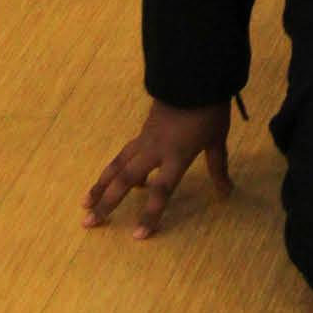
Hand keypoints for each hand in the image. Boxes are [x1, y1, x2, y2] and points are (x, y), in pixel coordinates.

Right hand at [82, 97, 231, 237]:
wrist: (194, 76)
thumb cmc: (209, 108)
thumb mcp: (217, 139)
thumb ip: (218, 167)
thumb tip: (227, 193)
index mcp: (176, 155)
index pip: (160, 192)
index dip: (150, 215)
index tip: (136, 237)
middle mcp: (155, 150)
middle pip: (125, 180)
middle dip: (106, 203)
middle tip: (89, 222)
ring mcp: (145, 139)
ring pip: (117, 165)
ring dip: (100, 185)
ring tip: (85, 202)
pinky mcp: (142, 130)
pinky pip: (125, 154)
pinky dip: (115, 168)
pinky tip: (110, 178)